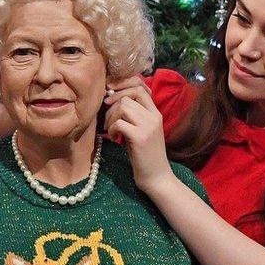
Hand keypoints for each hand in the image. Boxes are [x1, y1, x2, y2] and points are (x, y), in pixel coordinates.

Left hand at [103, 77, 174, 193]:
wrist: (157, 178)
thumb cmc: (145, 156)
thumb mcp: (141, 131)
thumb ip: (133, 115)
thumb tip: (111, 99)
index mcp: (155, 113)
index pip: (140, 86)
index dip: (123, 86)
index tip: (110, 96)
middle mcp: (154, 116)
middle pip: (128, 95)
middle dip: (112, 104)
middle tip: (107, 118)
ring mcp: (148, 126)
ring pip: (123, 106)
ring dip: (110, 117)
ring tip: (111, 130)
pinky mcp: (140, 137)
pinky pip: (119, 122)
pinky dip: (111, 130)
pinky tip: (113, 139)